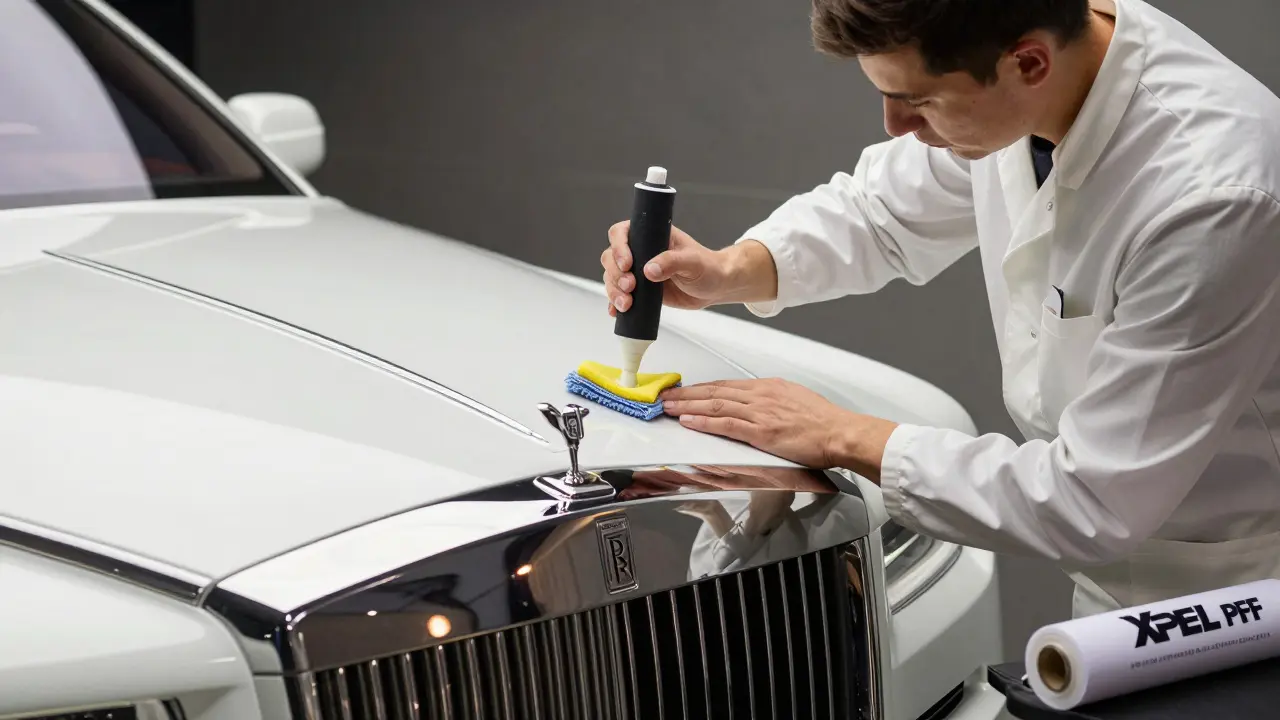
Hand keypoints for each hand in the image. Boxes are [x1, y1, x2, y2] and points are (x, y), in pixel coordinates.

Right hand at [602, 223, 779, 315]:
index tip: (627, 264)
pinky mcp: (640, 290)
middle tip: (629, 287)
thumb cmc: (708, 268)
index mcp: (651, 235)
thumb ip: (672, 262)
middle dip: (615, 274)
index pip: (622, 233)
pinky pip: (620, 295)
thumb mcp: (693, 262)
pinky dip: (615, 303)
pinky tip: (617, 311)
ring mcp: (638, 271)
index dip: (619, 247)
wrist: (715, 287)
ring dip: (614, 291)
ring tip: (627, 304)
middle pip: (611, 257)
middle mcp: (641, 251)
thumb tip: (649, 269)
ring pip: (613, 277)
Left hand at [660, 378, 898, 478]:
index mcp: (768, 387)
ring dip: (688, 406)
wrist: (841, 432)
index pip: (726, 385)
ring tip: (668, 407)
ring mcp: (760, 413)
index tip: (685, 391)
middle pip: (714, 391)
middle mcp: (761, 395)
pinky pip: (726, 424)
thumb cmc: (824, 422)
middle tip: (665, 396)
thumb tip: (757, 407)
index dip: (701, 388)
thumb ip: (772, 402)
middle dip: (686, 394)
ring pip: (715, 404)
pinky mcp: (762, 432)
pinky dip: (704, 422)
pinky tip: (689, 422)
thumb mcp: (795, 400)